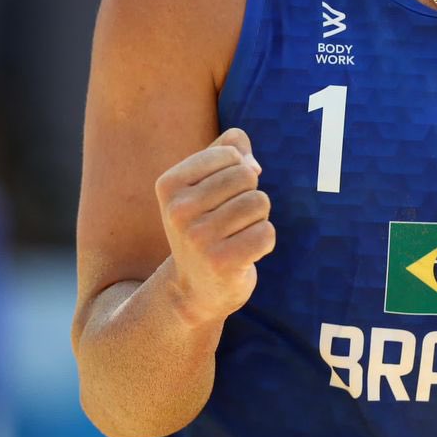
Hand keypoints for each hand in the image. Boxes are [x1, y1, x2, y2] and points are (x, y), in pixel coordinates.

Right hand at [155, 127, 274, 327]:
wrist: (195, 289)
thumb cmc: (206, 224)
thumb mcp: (206, 181)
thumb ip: (229, 148)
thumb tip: (252, 164)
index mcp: (169, 184)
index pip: (230, 154)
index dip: (238, 172)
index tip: (219, 198)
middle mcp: (178, 210)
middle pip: (247, 176)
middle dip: (249, 195)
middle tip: (230, 221)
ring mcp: (198, 238)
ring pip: (259, 202)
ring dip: (257, 219)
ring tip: (236, 236)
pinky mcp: (221, 262)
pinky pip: (267, 232)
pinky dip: (264, 242)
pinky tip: (243, 254)